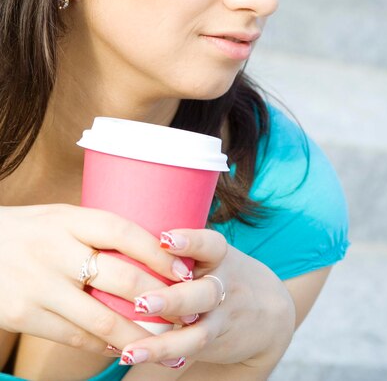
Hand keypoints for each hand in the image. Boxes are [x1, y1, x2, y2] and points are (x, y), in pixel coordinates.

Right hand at [0, 204, 195, 355]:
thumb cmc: (29, 231)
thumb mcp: (59, 217)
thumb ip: (96, 231)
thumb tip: (151, 246)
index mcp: (67, 219)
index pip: (122, 231)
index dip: (156, 252)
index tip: (183, 269)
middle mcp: (54, 250)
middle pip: (118, 277)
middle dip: (158, 299)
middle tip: (185, 312)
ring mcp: (37, 285)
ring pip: (100, 318)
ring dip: (138, 335)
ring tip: (165, 342)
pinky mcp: (22, 315)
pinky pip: (74, 337)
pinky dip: (104, 346)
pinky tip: (124, 348)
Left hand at [117, 228, 294, 370]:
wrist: (268, 312)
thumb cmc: (221, 272)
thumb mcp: (212, 253)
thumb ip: (180, 246)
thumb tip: (124, 219)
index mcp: (220, 256)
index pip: (210, 244)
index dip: (190, 241)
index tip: (165, 239)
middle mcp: (223, 286)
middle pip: (203, 293)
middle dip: (173, 298)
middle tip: (142, 301)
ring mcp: (219, 316)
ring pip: (197, 329)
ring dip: (163, 341)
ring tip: (132, 349)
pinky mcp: (212, 340)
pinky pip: (189, 350)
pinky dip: (162, 354)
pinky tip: (133, 355)